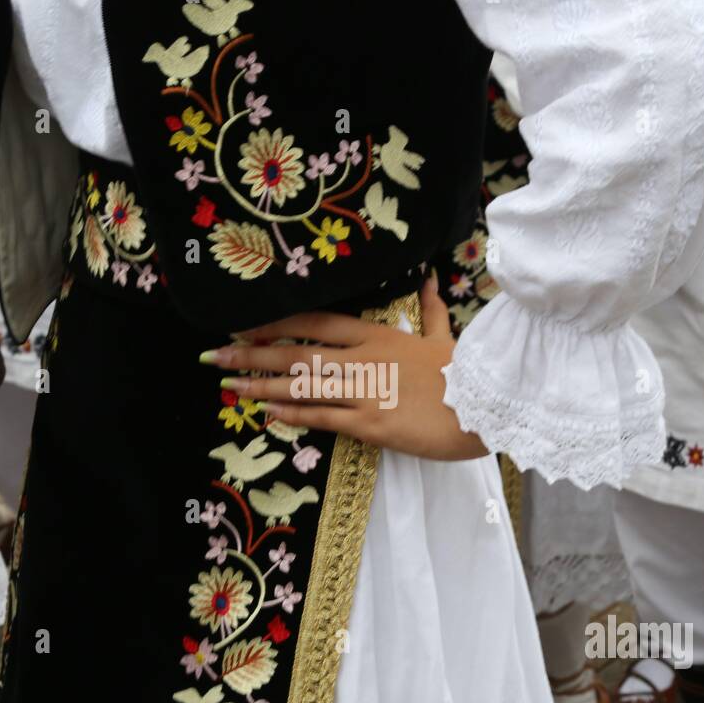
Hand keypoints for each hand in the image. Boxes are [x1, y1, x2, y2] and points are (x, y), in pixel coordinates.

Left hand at [202, 277, 488, 461]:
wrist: (489, 405)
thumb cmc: (466, 373)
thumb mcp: (444, 335)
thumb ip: (430, 308)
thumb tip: (429, 279)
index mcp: (377, 334)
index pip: (316, 322)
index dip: (278, 323)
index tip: (246, 325)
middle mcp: (362, 359)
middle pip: (296, 353)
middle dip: (251, 355)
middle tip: (214, 356)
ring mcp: (363, 391)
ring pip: (301, 386)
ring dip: (261, 387)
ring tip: (228, 386)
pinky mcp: (370, 424)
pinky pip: (323, 417)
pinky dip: (293, 415)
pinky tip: (267, 414)